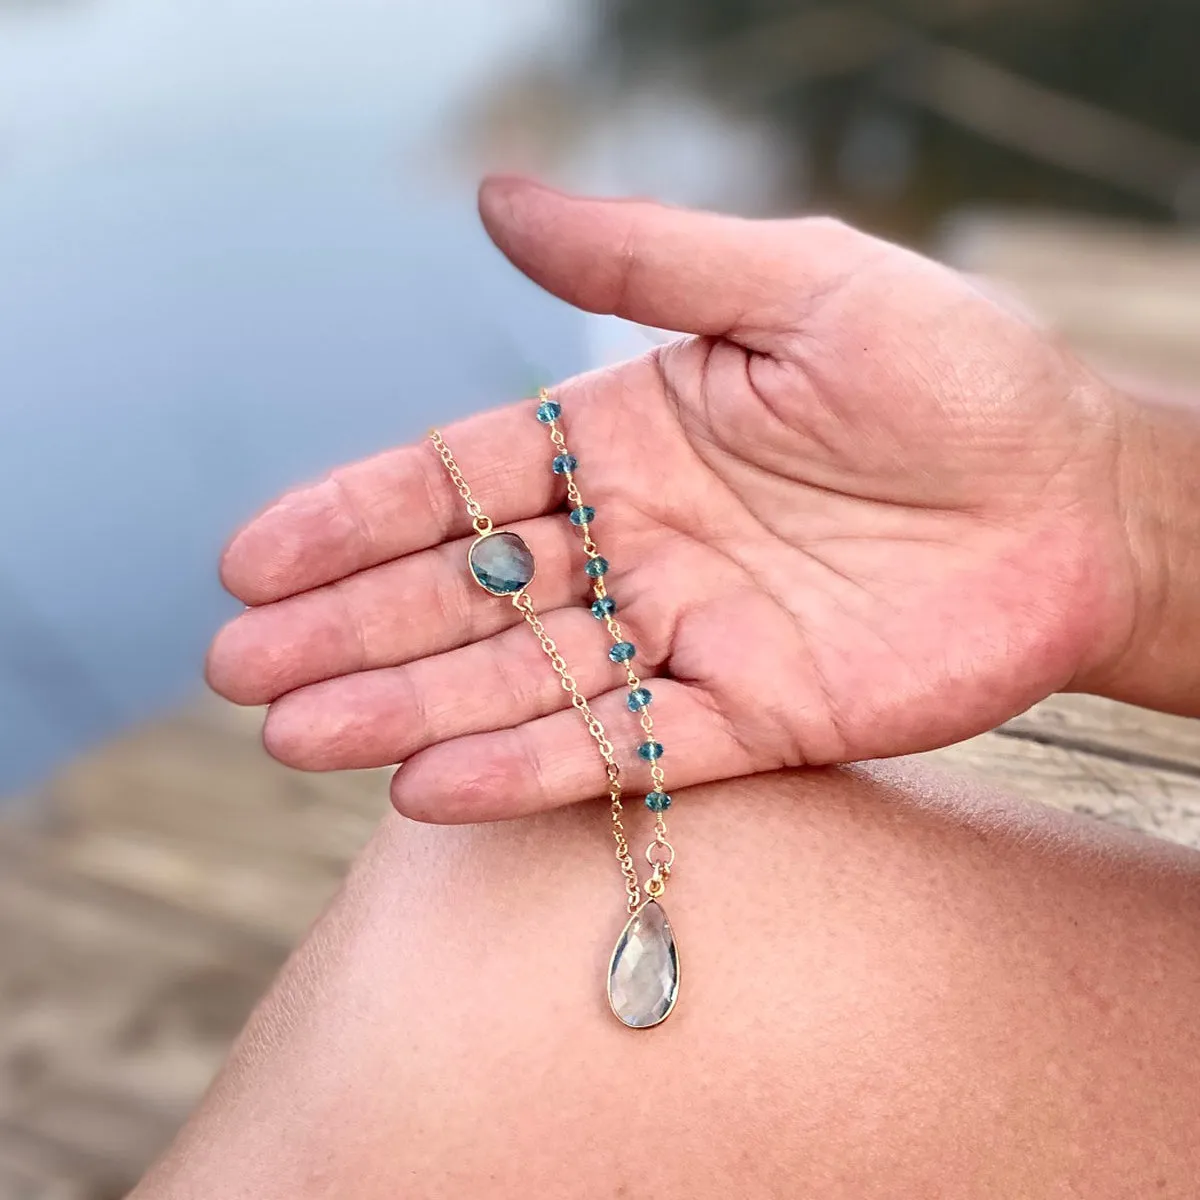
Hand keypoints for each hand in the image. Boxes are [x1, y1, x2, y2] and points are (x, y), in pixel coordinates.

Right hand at [207, 178, 1140, 821]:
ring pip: (520, 681)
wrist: (1079, 498)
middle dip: (349, 628)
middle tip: (240, 668)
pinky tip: (429, 784)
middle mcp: (635, 542)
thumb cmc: (955, 373)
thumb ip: (642, 256)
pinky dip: (527, 767)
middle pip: (465, 591)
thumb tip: (491, 196)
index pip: (460, 480)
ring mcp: (683, 634)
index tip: (253, 555)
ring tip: (297, 737)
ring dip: (406, 709)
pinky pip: (622, 748)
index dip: (354, 517)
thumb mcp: (796, 282)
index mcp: (628, 436)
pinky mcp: (747, 717)